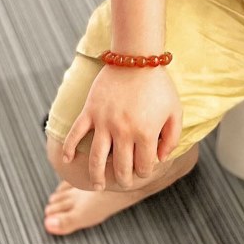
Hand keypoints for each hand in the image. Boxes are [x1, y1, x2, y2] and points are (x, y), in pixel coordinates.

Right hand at [61, 64, 182, 190]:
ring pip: (97, 159)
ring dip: (96, 177)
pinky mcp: (90, 112)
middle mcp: (123, 132)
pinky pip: (76, 134)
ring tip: (98, 186)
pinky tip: (68, 160)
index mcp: (146, 133)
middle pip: (121, 167)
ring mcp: (104, 123)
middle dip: (123, 180)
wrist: (137, 58)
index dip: (144, 172)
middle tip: (123, 183)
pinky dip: (70, 148)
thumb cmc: (159, 85)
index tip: (143, 170)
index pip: (143, 166)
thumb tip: (161, 159)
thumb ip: (172, 137)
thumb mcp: (175, 111)